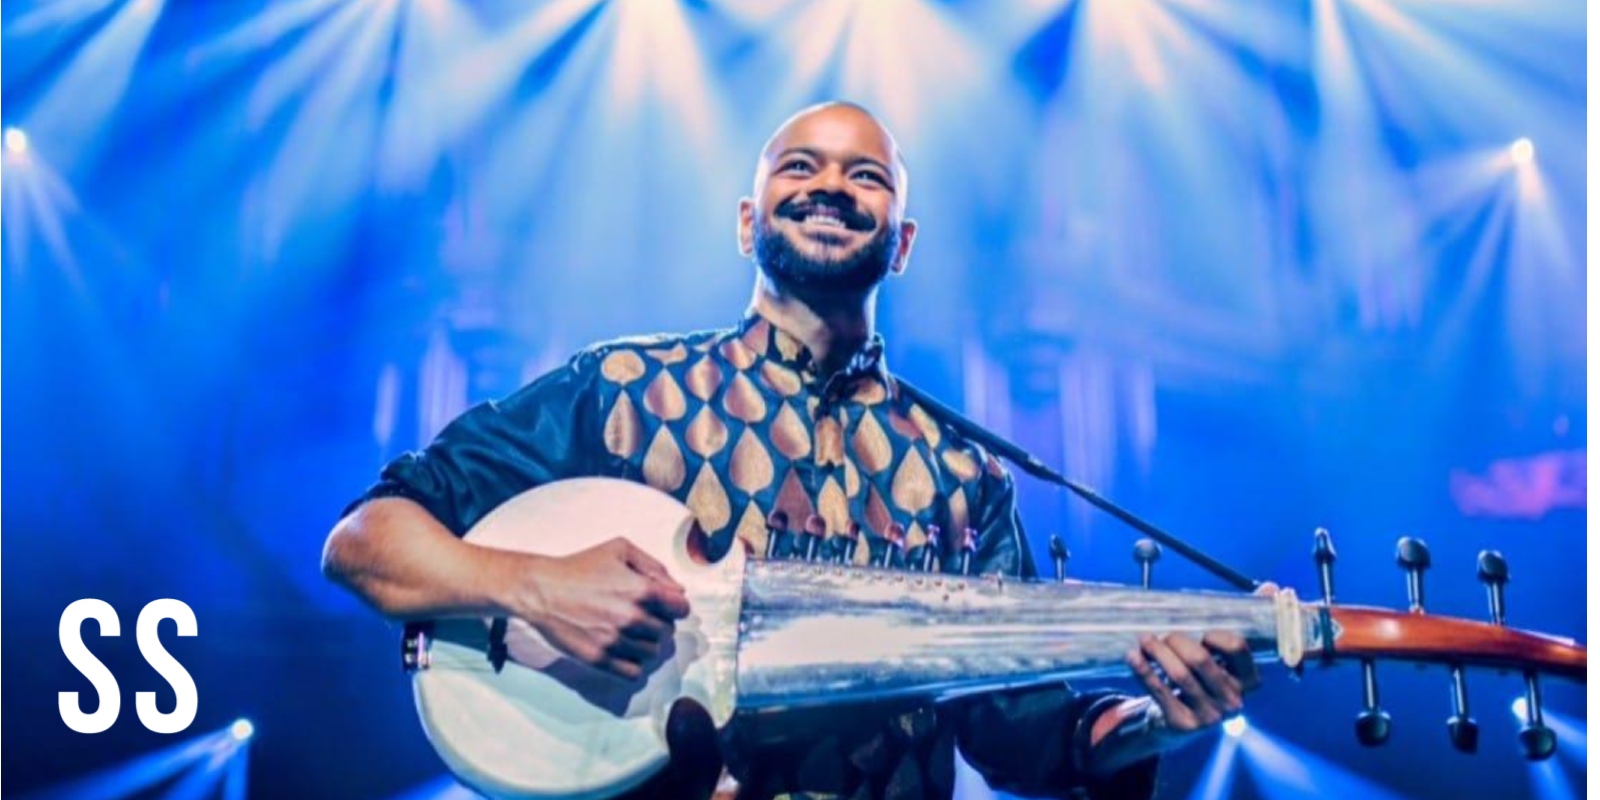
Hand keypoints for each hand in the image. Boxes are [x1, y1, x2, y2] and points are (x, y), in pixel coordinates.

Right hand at [508, 537, 690, 679]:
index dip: (674, 606)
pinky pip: (633, 673)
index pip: (681, 609)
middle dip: (658, 623)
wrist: (542, 590)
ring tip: (630, 633)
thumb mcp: (620, 550)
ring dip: (646, 644)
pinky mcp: (599, 659)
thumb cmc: (579, 567)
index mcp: (642, 590)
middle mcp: (632, 618)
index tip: (665, 606)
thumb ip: (654, 567)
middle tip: (641, 617)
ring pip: (652, 653)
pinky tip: (623, 651)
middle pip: (666, 632)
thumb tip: (677, 590)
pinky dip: (633, 664)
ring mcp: (616, 641)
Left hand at [1122, 582, 1276, 734]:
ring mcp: (1209, 716)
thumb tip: (1271, 587)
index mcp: (1248, 680)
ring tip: (1144, 639)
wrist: (1180, 723)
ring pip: (1179, 675)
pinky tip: (1133, 656)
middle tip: (1164, 634)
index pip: (1238, 649)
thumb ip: (1244, 622)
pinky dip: (1143, 670)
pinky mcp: (1183, 723)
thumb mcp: (1224, 658)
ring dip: (1157, 652)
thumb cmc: (1204, 681)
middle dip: (1178, 641)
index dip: (1217, 635)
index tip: (1202, 632)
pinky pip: (1159, 691)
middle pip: (1202, 659)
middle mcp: (1233, 701)